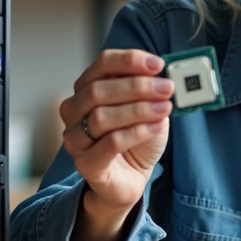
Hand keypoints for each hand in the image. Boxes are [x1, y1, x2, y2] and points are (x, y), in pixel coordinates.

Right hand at [60, 49, 174, 240]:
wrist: (129, 179)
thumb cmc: (135, 140)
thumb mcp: (147, 108)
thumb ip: (150, 91)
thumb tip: (165, 75)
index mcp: (86, 89)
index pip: (102, 64)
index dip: (129, 60)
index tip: (158, 64)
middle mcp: (74, 111)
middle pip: (99, 90)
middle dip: (137, 86)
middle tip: (166, 88)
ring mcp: (75, 138)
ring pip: (102, 116)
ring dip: (138, 109)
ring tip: (164, 108)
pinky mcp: (86, 164)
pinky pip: (110, 143)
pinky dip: (137, 132)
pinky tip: (156, 127)